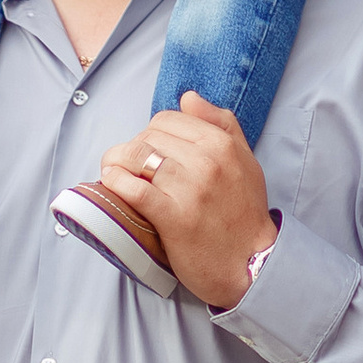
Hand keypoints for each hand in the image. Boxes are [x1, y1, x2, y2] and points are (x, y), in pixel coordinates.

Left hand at [95, 96, 275, 310]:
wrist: (251, 265)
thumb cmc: (244, 215)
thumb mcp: (245, 160)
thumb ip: (221, 124)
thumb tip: (188, 98)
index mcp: (221, 143)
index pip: (166, 119)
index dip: (149, 133)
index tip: (146, 151)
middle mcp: (206, 161)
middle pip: (147, 137)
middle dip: (131, 149)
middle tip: (129, 168)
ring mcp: (189, 188)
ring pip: (136, 157)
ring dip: (116, 163)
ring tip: (113, 173)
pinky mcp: (173, 216)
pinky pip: (134, 188)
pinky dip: (116, 182)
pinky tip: (111, 184)